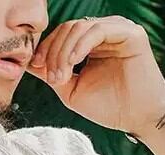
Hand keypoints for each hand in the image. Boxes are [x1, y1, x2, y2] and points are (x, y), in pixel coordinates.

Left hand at [26, 15, 164, 137]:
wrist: (136, 118)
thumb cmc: (108, 107)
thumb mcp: (71, 91)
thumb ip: (52, 75)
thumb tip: (29, 64)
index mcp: (90, 45)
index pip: (61, 35)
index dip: (45, 49)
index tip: (35, 68)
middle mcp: (104, 33)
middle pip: (67, 29)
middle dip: (53, 53)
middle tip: (52, 78)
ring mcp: (117, 31)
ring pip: (79, 27)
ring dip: (64, 51)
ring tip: (62, 75)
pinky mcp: (130, 34)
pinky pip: (99, 29)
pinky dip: (81, 44)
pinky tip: (74, 62)